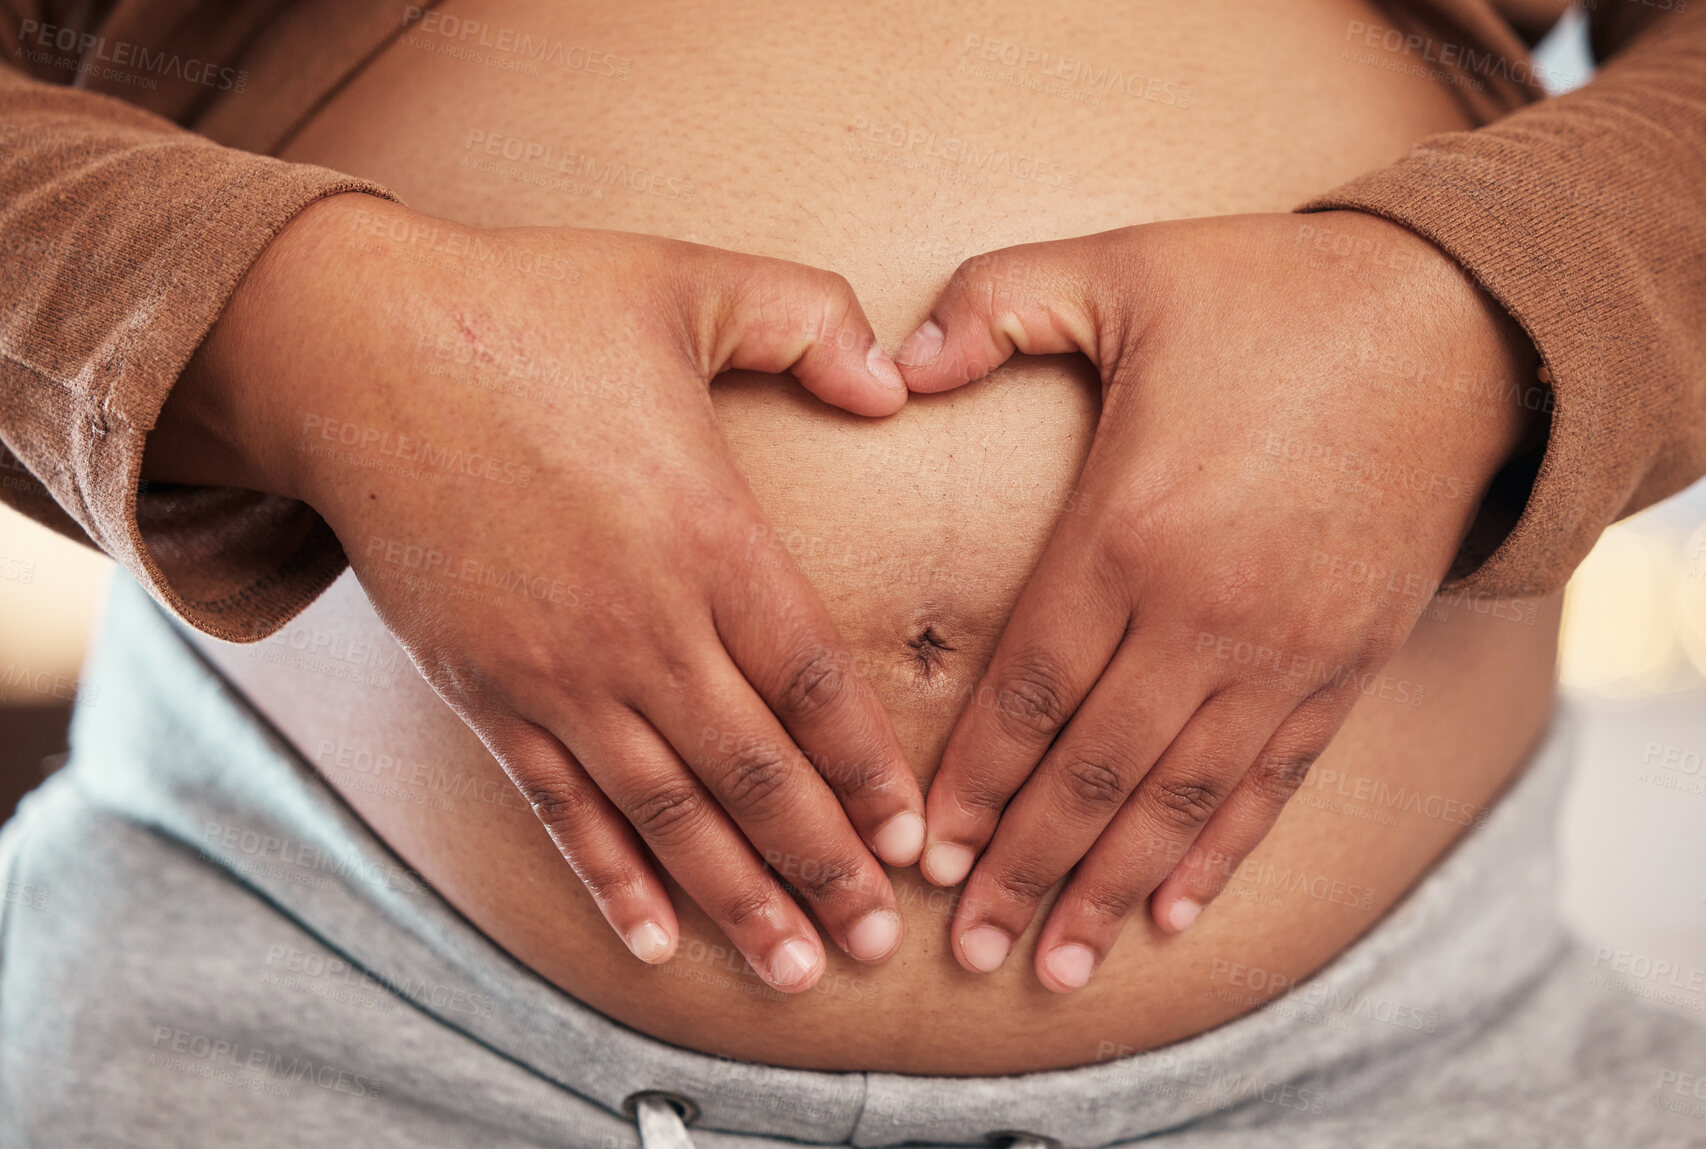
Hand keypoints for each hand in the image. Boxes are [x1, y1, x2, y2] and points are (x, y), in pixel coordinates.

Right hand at [148, 194, 926, 991]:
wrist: (356, 349)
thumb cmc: (529, 309)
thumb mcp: (689, 281)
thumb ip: (810, 322)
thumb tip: (894, 388)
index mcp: (710, 535)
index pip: (814, 684)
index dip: (867, 770)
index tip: (910, 836)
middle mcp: (643, 624)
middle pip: (756, 775)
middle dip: (825, 867)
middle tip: (875, 942)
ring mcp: (559, 669)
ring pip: (669, 812)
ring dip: (738, 898)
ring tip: (794, 968)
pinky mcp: (487, 690)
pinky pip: (560, 807)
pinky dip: (610, 878)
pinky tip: (653, 938)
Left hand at [895, 211, 1537, 991]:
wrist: (1461, 328)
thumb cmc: (1273, 296)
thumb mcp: (1122, 269)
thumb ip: (991, 306)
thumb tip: (887, 359)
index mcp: (1128, 530)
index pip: (1027, 691)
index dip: (971, 782)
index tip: (925, 848)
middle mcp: (1203, 615)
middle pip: (1091, 773)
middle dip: (1022, 868)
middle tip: (967, 947)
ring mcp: (1283, 652)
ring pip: (1177, 803)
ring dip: (1109, 890)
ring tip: (1054, 966)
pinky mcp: (1346, 667)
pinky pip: (1271, 786)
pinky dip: (1220, 857)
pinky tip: (1174, 914)